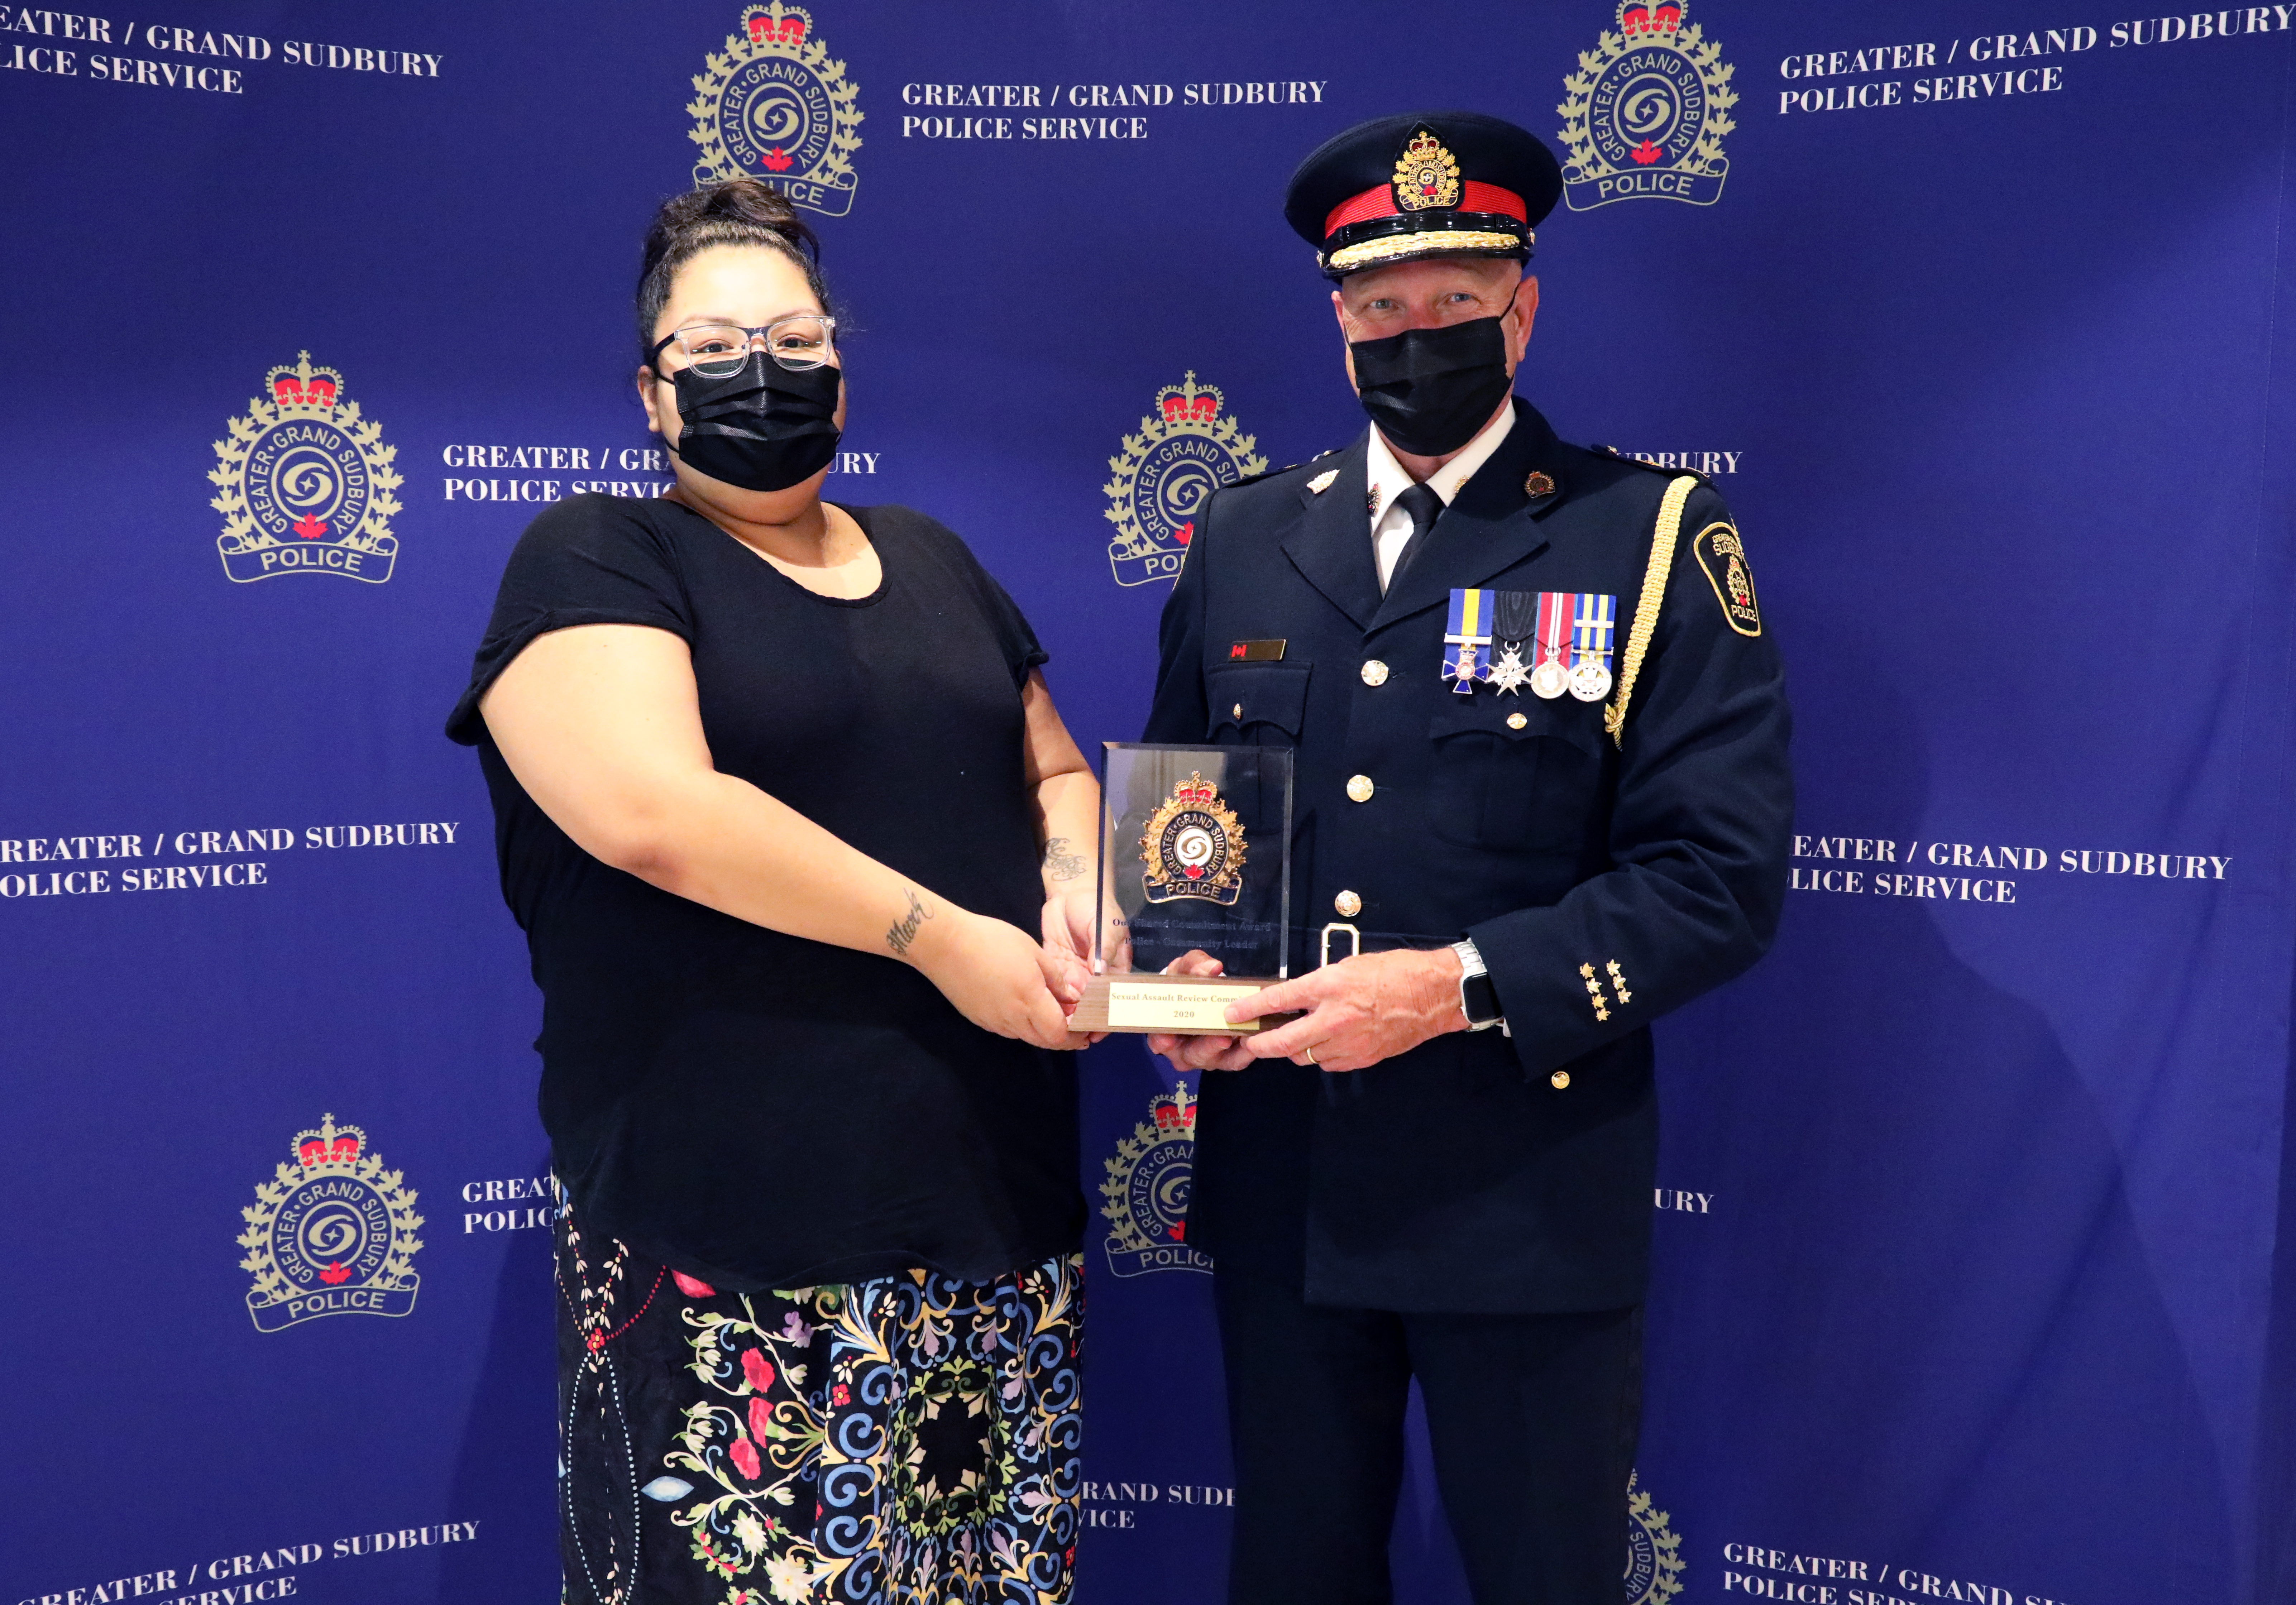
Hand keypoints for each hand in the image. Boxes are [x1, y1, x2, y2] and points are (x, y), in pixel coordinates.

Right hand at [911, 907, 1078, 1049]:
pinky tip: (1024, 1007)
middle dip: (1063, 1038)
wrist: (944, 944)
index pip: (1059, 1035)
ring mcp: (993, 1022)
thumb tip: (1070, 998)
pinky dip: (1023, 1025)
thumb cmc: (992, 940)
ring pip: (1026, 1036)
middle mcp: (1012, 1019)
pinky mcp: (979, 1019)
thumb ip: (1055, 979)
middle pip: (1044, 1041)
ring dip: (1042, 1031)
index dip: (1076, 1037)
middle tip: (1076, 1026)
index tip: (1087, 1032)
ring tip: (1052, 1013)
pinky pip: (1008, 1029)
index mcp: (1030, 1001)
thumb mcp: (1032, 951)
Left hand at [1040, 891, 1105, 1046]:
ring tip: (1055, 1025)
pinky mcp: (1056, 967)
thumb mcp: (1106, 925)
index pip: (1113, 998)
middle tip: (1071, 1033)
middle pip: (1090, 1005)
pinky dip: (1048, 998)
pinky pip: (1052, 986)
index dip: (1106, 1016)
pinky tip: (1042, 1009)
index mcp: (1113, 968)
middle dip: (1082, 1020)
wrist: (1070, 892)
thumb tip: (1100, 973)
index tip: (1096, 1031)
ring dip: (1064, 1013)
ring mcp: (1074, 973)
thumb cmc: (1096, 906)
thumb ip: (1105, 948)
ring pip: (1070, 1000)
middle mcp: (1094, 976)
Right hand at [1145, 950, 1256, 1073]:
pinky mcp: (1226, 1059)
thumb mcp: (1186, 968)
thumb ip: (1195, 966)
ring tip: (1241, 1037)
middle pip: (1191, 1054)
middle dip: (1207, 1047)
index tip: (1168, 1040)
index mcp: (1164, 1031)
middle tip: (1221, 1038)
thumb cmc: (1187, 981)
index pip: (1159, 1040)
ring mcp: (1205, 1057)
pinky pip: (1236, 1060)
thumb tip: (1213, 968)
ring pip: (1216, 1059)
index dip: (1163, 1041)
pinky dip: (1245, 1053)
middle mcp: (1183, 1051)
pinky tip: (1254, 1041)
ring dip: (1231, 1050)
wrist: (1202, 992)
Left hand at [1234, 947, 1464, 1071]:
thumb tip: (1292, 997)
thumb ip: (1318, 985)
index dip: (1250, 1008)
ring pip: (1304, 1057)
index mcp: (1328, 986)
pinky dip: (1319, 1055)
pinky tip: (1322, 1043)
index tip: (1232, 1013)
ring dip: (1292, 1049)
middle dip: (1260, 1045)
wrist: (1432, 995)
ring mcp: (1348, 1043)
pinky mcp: (1361, 1058)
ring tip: (1290, 1037)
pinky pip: (1327, 1063)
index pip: (1278, 999)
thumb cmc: (1393, 972)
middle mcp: (1333, 1018)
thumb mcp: (1347, 966)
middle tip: (1249, 1041)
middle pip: (1283, 1042)